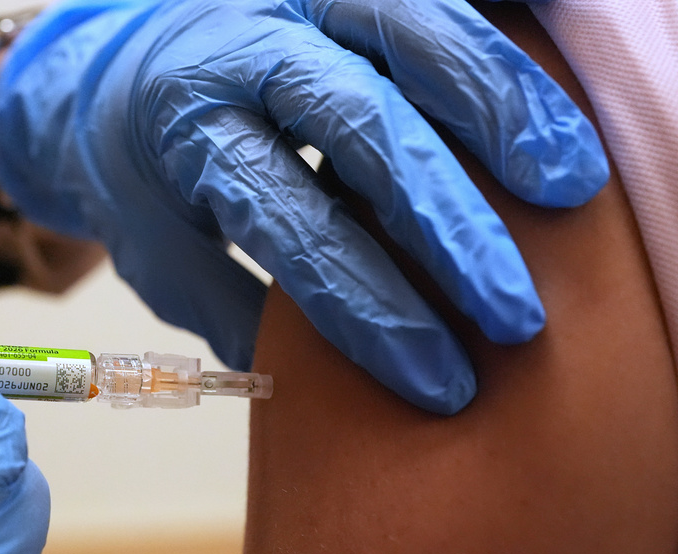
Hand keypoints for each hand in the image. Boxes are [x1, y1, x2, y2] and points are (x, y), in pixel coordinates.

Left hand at [0, 0, 607, 413]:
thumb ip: (231, 311)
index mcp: (191, 131)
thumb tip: (313, 385)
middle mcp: (245, 54)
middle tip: (516, 312)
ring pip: (408, 37)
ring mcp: (296, 6)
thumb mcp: (158, 254)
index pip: (289, 222)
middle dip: (448, 222)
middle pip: (360, 126)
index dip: (367, 305)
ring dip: (496, 111)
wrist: (115, 69)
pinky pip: (426, 2)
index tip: (435, 378)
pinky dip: (491, 46)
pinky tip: (544, 101)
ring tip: (567, 187)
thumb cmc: (140, 174)